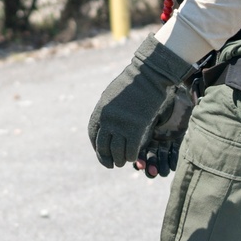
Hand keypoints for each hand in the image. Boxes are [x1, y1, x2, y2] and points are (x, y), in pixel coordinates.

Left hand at [88, 35, 195, 168]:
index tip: (102, 151)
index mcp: (101, 110)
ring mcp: (121, 124)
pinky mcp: (136, 128)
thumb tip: (107, 124)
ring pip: (116, 151)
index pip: (93, 133)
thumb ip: (109, 110)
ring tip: (122, 162)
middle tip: (111, 164)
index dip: (96, 146)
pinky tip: (133, 157)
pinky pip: (131, 149)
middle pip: (102, 145)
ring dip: (118, 160)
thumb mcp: (113, 95)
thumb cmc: (133, 83)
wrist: (148, 76)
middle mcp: (108, 119)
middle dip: (105, 158)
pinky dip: (131, 156)